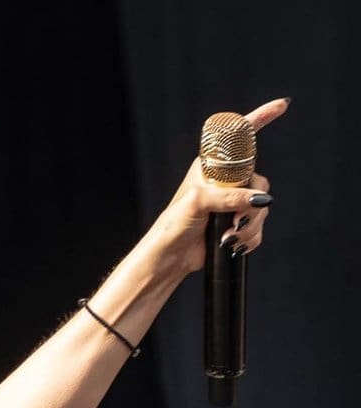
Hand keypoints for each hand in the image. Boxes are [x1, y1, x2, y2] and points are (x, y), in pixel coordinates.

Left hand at [144, 97, 286, 275]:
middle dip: (252, 204)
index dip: (261, 119)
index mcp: (213, 167)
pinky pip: (259, 226)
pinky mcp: (237, 223)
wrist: (171, 257)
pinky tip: (233, 244)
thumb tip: (259, 199)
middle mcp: (226, 182)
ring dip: (249, 226)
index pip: (241, 138)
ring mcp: (233, 203)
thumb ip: (229, 197)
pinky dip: (249, 238)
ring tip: (228, 235)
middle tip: (234, 219)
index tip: (282, 105)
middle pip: (260, 183)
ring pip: (261, 208)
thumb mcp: (198, 203)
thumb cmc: (174, 225)